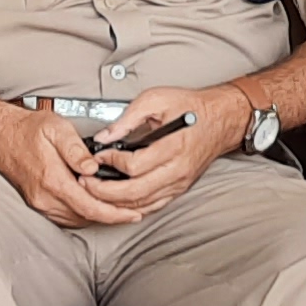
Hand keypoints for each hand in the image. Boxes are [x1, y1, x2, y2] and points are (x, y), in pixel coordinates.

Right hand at [0, 101, 139, 230]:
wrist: (0, 136)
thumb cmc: (26, 130)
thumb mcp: (56, 128)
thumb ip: (76, 149)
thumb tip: (93, 166)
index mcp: (52, 179)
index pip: (90, 206)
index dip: (115, 213)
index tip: (133, 214)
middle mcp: (45, 197)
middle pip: (86, 217)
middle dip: (113, 216)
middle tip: (135, 211)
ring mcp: (40, 203)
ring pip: (77, 220)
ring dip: (100, 216)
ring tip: (121, 208)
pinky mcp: (39, 204)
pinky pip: (67, 217)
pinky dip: (85, 214)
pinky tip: (96, 206)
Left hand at [78, 85, 243, 219]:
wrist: (220, 120)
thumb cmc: (191, 107)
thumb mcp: (157, 99)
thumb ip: (128, 118)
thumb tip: (105, 135)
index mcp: (173, 146)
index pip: (134, 166)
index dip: (110, 163)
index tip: (98, 156)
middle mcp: (177, 170)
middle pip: (135, 192)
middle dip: (104, 191)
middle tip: (85, 182)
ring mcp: (179, 183)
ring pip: (142, 204)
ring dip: (114, 202)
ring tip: (95, 192)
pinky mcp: (179, 189)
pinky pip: (153, 206)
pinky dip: (132, 207)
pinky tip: (117, 201)